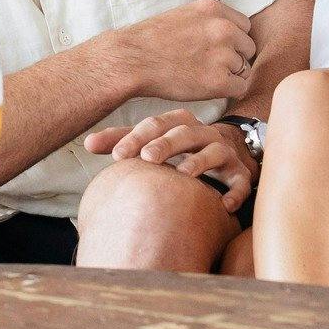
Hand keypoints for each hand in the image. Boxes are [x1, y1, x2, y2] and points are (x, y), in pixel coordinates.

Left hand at [83, 110, 257, 211]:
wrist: (230, 150)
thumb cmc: (182, 147)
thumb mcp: (154, 141)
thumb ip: (123, 141)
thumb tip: (86, 143)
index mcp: (179, 123)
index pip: (156, 124)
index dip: (136, 137)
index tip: (116, 155)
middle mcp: (203, 132)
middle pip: (184, 132)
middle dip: (165, 144)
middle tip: (146, 158)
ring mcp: (224, 151)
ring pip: (214, 151)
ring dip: (199, 161)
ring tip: (182, 174)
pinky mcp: (240, 172)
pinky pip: (241, 181)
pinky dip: (236, 192)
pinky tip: (224, 205)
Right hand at [103, 0, 256, 102]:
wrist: (130, 60)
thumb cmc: (150, 40)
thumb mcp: (184, 15)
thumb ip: (209, 21)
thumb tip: (229, 34)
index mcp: (215, 10)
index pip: (244, 27)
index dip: (232, 41)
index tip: (216, 50)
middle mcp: (224, 29)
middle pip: (248, 48)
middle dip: (233, 58)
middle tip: (208, 66)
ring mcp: (223, 55)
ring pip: (244, 70)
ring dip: (229, 76)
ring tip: (201, 76)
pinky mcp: (219, 81)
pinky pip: (239, 88)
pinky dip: (226, 92)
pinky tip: (205, 88)